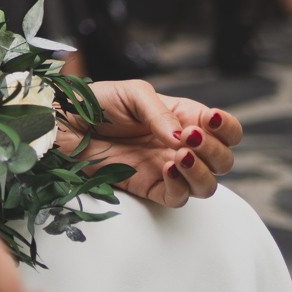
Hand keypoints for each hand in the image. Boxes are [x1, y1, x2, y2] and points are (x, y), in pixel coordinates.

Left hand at [57, 79, 243, 207]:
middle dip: (215, 151)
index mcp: (183, 118)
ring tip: (179, 155)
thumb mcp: (132, 94)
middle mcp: (180, 146)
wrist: (64, 124)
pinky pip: (179, 197)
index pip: (224, 130)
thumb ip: (160, 112)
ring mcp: (168, 169)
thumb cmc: (96, 102)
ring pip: (207, 184)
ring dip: (202, 171)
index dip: (227, 128)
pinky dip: (180, 186)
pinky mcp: (151, 188)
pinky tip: (166, 168)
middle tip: (189, 138)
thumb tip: (182, 137)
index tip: (209, 121)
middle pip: (224, 160)